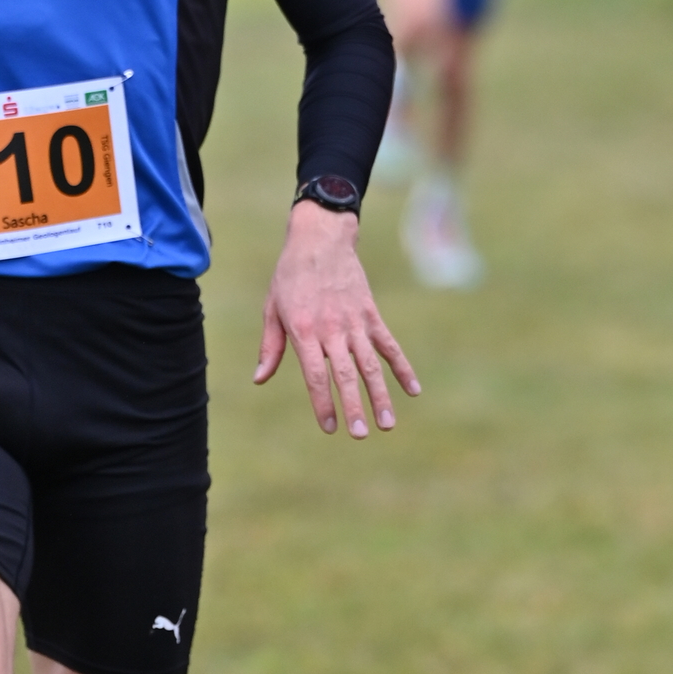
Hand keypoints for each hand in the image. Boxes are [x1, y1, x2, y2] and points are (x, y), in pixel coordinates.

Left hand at [254, 203, 420, 438]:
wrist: (321, 239)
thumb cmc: (290, 276)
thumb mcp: (272, 309)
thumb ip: (270, 346)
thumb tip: (259, 379)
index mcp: (304, 330)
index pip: (315, 375)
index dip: (323, 403)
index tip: (329, 428)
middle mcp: (332, 329)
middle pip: (345, 374)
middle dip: (353, 406)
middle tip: (361, 434)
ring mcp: (355, 322)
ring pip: (370, 365)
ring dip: (380, 395)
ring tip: (387, 424)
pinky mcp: (371, 314)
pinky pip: (389, 345)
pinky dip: (402, 367)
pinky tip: (413, 390)